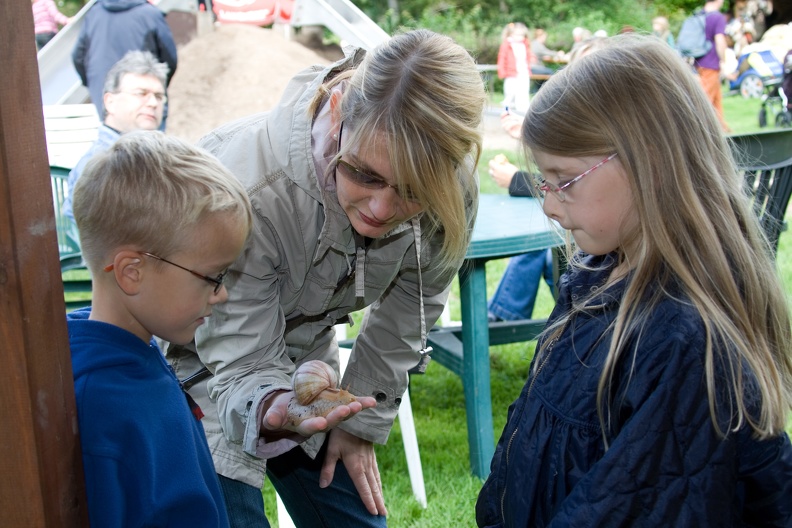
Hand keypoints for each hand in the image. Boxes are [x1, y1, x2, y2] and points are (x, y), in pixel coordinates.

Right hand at [260, 389, 376, 437]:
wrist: (292, 408)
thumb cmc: (282, 412)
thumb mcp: (274, 414)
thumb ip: (273, 417)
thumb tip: (270, 420)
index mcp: (304, 426)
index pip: (310, 427)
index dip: (315, 426)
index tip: (321, 423)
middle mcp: (320, 422)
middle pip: (330, 422)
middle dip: (338, 416)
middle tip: (347, 410)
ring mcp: (330, 415)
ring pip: (343, 414)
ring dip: (353, 410)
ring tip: (362, 405)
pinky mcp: (337, 407)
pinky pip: (350, 404)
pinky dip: (361, 403)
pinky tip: (373, 401)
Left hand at [320, 429, 387, 515]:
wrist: (357, 415)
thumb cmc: (342, 431)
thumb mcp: (332, 448)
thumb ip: (328, 467)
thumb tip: (323, 486)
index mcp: (355, 465)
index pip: (363, 487)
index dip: (368, 501)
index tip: (373, 512)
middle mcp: (365, 464)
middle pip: (373, 486)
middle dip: (378, 501)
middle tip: (383, 515)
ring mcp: (370, 459)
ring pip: (377, 480)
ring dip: (380, 493)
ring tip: (383, 505)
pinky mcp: (371, 454)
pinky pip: (377, 472)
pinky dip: (379, 482)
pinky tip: (379, 486)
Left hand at [488, 158, 519, 188]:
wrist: (517, 181)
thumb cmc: (513, 171)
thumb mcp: (509, 164)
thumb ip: (504, 162)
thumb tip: (502, 161)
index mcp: (497, 168)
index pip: (490, 163)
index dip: (492, 162)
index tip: (495, 162)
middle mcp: (495, 174)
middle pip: (490, 171)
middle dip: (492, 169)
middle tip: (496, 168)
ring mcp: (496, 180)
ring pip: (493, 177)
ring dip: (495, 175)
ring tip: (500, 174)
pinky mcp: (499, 184)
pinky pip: (497, 181)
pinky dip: (499, 179)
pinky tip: (503, 179)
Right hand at [500, 112, 523, 138]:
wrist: (530, 130)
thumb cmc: (525, 125)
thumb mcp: (519, 118)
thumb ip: (513, 115)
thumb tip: (508, 110)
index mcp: (510, 123)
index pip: (502, 118)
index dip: (503, 114)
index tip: (506, 111)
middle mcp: (509, 127)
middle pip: (502, 121)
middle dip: (507, 117)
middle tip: (513, 116)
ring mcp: (510, 131)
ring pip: (504, 125)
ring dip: (510, 121)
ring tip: (517, 121)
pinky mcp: (511, 135)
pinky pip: (507, 128)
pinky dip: (512, 124)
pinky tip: (517, 123)